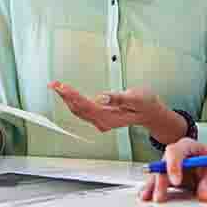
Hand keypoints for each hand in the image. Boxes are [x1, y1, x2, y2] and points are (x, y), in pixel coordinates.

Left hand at [48, 83, 164, 132]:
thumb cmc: (145, 104)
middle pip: (79, 109)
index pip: (86, 106)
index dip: (73, 96)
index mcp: (110, 117)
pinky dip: (73, 102)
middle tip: (54, 84)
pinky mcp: (100, 118)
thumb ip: (118, 98)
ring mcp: (101, 121)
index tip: (63, 87)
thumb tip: (101, 97)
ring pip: (79, 111)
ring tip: (57, 87)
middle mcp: (103, 121)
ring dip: (67, 99)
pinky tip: (68, 96)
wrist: (151, 113)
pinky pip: (82, 111)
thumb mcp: (136, 98)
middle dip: (65, 96)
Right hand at [139, 138, 206, 202]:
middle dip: (160, 180)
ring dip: (152, 186)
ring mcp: (170, 166)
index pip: (175, 151)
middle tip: (160, 197)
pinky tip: (145, 196)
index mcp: (188, 146)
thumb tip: (204, 196)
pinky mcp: (168, 178)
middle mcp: (176, 155)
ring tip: (146, 197)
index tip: (176, 182)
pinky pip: (157, 182)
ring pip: (158, 174)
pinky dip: (151, 189)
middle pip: (163, 164)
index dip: (173, 166)